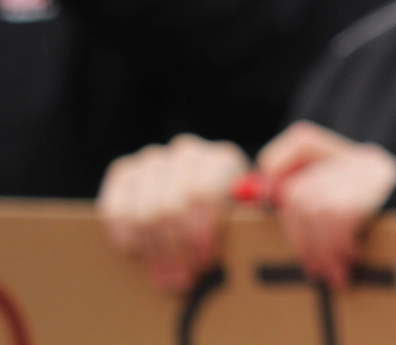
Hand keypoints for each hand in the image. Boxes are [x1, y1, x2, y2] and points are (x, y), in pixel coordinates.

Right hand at [99, 135, 247, 292]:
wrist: (203, 197)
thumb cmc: (227, 215)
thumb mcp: (243, 219)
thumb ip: (242, 226)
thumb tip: (240, 242)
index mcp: (222, 161)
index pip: (202, 193)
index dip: (200, 234)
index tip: (204, 263)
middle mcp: (187, 153)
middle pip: (171, 208)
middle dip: (177, 252)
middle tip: (183, 280)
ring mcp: (153, 161)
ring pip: (144, 213)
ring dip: (155, 253)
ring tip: (167, 277)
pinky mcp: (123, 172)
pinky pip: (116, 210)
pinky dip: (126, 237)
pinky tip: (139, 254)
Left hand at [256, 122, 395, 288]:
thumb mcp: (356, 211)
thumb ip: (316, 202)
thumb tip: (265, 199)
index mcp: (353, 158)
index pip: (302, 139)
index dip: (276, 166)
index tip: (274, 200)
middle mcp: (361, 159)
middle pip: (298, 190)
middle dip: (296, 236)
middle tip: (311, 264)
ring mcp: (372, 173)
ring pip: (311, 207)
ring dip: (317, 249)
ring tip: (332, 271)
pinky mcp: (378, 191)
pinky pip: (335, 219)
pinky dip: (335, 248)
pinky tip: (347, 264)